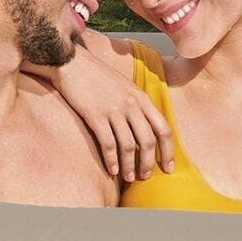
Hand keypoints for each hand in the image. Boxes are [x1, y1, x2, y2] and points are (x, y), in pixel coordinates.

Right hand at [55, 43, 173, 180]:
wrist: (73, 63)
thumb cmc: (98, 76)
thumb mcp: (126, 87)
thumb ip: (138, 106)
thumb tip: (146, 129)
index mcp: (142, 98)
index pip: (163, 128)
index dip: (168, 151)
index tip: (168, 167)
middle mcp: (131, 104)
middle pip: (148, 141)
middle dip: (149, 163)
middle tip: (146, 176)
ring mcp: (113, 110)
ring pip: (128, 145)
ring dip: (129, 165)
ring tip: (129, 177)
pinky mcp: (95, 115)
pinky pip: (108, 143)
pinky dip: (111, 160)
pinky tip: (111, 170)